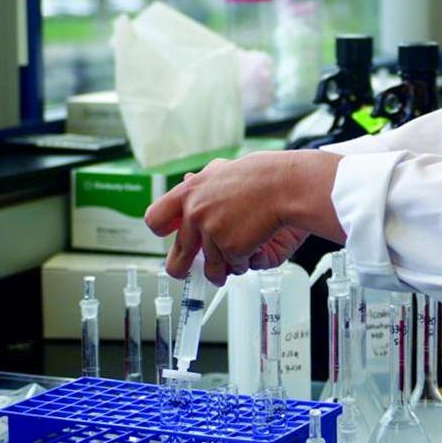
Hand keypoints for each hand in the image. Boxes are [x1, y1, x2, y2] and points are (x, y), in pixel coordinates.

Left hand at [144, 149, 345, 284]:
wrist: (286, 185)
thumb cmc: (263, 175)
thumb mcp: (223, 171)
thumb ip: (202, 182)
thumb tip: (188, 180)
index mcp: (189, 193)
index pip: (155, 218)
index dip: (162, 231)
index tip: (170, 236)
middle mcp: (194, 214)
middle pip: (178, 256)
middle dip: (182, 269)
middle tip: (188, 271)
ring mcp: (211, 232)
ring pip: (211, 267)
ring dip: (224, 268)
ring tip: (237, 260)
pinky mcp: (230, 247)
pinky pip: (235, 266)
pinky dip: (245, 262)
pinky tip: (255, 247)